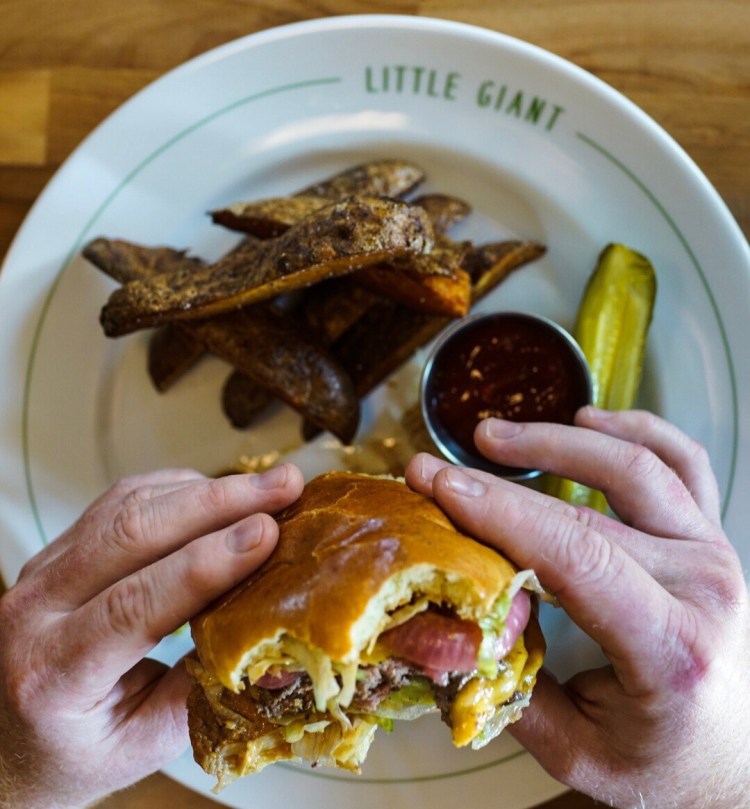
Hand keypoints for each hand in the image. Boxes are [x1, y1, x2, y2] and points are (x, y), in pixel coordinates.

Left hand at [0, 464, 303, 808]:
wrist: (8, 739)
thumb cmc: (78, 749)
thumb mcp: (144, 743)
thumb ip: (207, 690)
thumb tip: (281, 648)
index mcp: (53, 673)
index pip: (134, 604)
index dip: (206, 563)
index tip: (267, 533)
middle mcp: (35, 611)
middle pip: (130, 533)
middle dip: (218, 503)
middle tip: (283, 486)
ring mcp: (41, 571)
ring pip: (125, 505)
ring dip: (204, 488)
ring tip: (265, 485)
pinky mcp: (57, 549)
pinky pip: (118, 501)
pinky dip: (176, 488)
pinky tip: (218, 492)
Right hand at [405, 407, 749, 808]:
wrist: (741, 763)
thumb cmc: (667, 766)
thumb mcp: (581, 755)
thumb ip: (513, 693)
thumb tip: (455, 626)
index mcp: (671, 647)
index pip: (578, 557)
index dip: (503, 514)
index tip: (441, 486)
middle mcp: (703, 587)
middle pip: (588, 511)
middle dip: (501, 482)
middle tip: (438, 467)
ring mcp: (713, 554)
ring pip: (638, 466)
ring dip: (559, 439)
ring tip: (493, 436)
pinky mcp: (712, 539)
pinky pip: (685, 462)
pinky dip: (636, 428)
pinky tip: (590, 417)